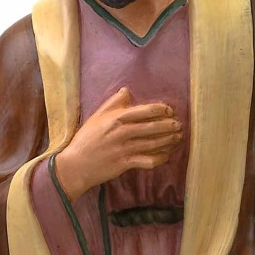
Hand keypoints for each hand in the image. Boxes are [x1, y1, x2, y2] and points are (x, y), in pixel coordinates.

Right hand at [53, 87, 182, 200]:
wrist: (76, 164)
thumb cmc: (86, 139)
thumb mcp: (96, 117)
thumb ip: (113, 103)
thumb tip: (126, 90)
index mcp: (115, 118)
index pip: (143, 111)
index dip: (159, 110)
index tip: (169, 111)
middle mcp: (121, 132)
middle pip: (151, 127)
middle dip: (168, 126)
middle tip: (178, 126)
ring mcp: (124, 148)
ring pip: (152, 143)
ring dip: (167, 141)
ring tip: (177, 138)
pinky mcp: (125, 163)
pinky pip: (147, 161)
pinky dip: (159, 159)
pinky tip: (165, 157)